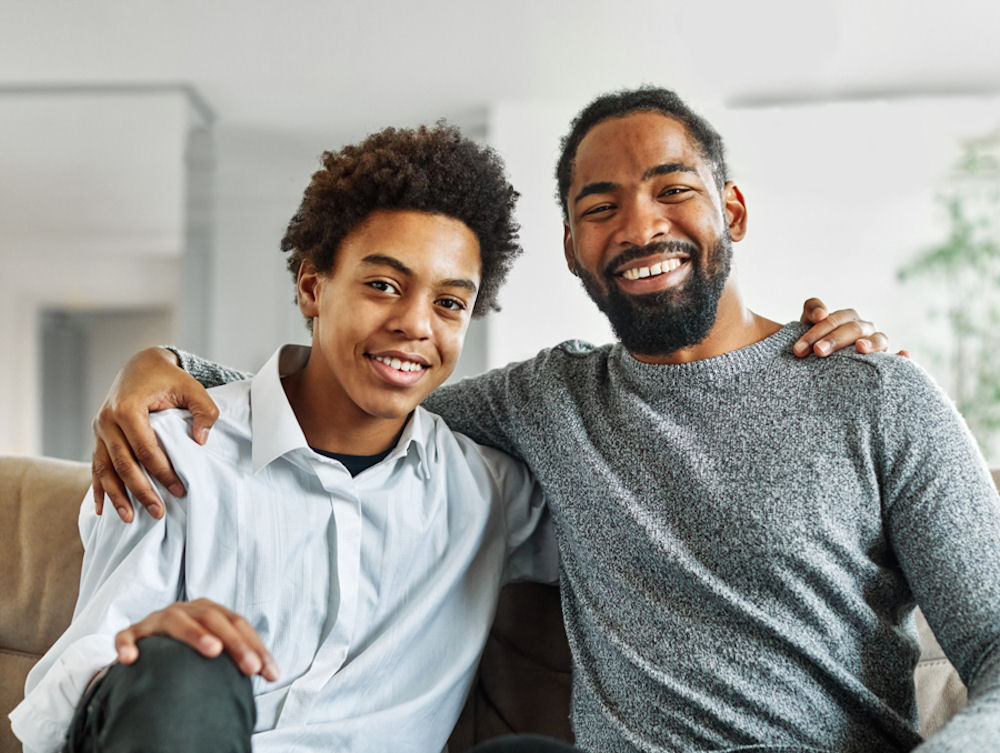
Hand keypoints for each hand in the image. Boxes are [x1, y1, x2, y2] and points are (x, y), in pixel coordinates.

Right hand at [92, 347, 218, 521]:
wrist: (141, 365)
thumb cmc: (168, 378)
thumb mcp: (192, 388)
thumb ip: (204, 411)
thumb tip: (200, 442)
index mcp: (128, 408)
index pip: (145, 449)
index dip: (162, 472)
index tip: (179, 490)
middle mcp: (107, 420)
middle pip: (123, 463)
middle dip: (140, 491)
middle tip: (158, 512)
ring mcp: (99, 430)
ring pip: (104, 469)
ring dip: (116, 496)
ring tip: (129, 519)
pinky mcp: (98, 437)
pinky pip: (95, 466)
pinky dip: (99, 488)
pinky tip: (103, 510)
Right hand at [115, 599, 278, 680]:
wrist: (147, 641)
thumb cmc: (189, 647)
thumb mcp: (215, 646)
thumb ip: (238, 655)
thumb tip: (272, 674)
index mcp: (209, 610)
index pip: (238, 624)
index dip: (255, 646)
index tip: (270, 673)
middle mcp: (185, 609)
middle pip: (214, 619)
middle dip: (236, 643)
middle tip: (251, 667)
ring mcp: (157, 619)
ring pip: (176, 621)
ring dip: (195, 634)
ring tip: (213, 651)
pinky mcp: (132, 632)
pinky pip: (126, 636)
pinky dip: (127, 645)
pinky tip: (131, 659)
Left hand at [793, 298, 906, 357]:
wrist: (821, 361)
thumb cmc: (814, 341)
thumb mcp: (807, 325)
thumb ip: (811, 311)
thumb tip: (821, 314)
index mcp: (845, 318)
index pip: (833, 319)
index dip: (816, 330)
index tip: (799, 348)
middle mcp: (863, 328)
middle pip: (852, 329)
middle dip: (834, 339)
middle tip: (817, 351)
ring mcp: (876, 343)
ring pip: (878, 338)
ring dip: (870, 342)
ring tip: (860, 348)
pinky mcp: (885, 360)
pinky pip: (896, 359)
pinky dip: (901, 356)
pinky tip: (903, 355)